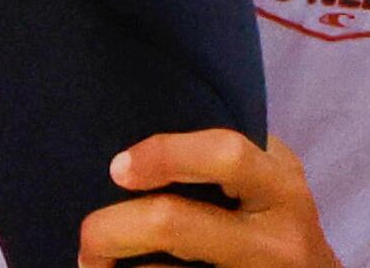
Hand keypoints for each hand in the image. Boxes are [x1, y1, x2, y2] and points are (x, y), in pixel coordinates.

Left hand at [86, 129, 335, 265]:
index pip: (224, 154)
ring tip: (96, 264)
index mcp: (282, 188)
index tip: (118, 168)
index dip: (165, 154)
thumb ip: (234, 152)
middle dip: (111, 227)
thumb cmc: (280, 222)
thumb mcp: (275, 178)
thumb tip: (150, 115)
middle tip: (87, 237)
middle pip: (173, 223)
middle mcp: (274, 241)